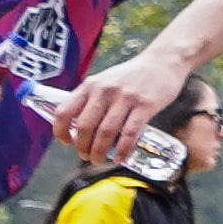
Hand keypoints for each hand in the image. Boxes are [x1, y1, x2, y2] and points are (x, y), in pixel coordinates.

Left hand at [53, 40, 188, 167]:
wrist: (162, 63)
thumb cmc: (131, 76)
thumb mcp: (105, 81)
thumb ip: (91, 100)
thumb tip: (79, 130)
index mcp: (90, 85)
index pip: (64, 111)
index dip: (61, 131)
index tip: (67, 142)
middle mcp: (105, 90)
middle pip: (85, 127)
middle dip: (83, 148)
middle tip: (86, 156)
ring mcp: (126, 97)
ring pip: (106, 133)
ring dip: (100, 152)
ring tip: (100, 160)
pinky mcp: (145, 105)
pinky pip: (130, 134)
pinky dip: (123, 150)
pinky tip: (120, 158)